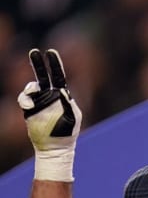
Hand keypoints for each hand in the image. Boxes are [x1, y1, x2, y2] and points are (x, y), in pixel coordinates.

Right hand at [18, 49, 81, 181]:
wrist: (54, 146)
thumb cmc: (67, 133)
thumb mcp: (72, 118)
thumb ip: (68, 104)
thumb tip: (62, 91)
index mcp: (63, 96)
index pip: (59, 76)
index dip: (55, 64)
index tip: (50, 52)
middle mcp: (50, 96)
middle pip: (43, 76)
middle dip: (38, 63)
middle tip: (34, 51)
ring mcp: (39, 101)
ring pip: (31, 87)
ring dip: (30, 88)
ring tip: (31, 101)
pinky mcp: (30, 109)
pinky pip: (24, 99)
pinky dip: (25, 100)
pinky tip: (29, 106)